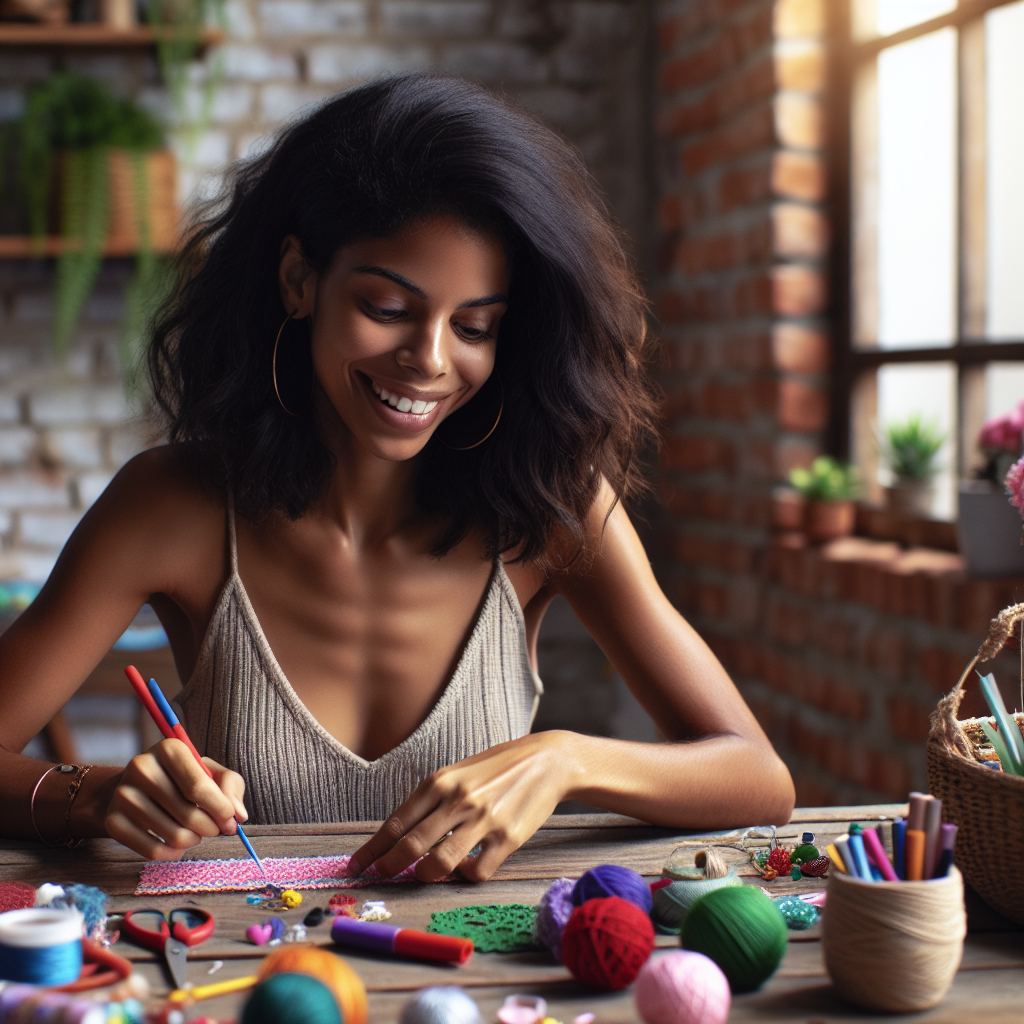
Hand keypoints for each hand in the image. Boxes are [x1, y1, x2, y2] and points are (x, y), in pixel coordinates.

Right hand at [103, 739, 247, 859]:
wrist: (133, 787)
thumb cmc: (181, 778)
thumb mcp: (209, 771)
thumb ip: (231, 786)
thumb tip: (238, 816)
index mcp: (169, 748)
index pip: (199, 787)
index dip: (221, 809)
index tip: (230, 819)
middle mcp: (142, 767)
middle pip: (188, 814)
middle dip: (211, 828)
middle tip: (216, 829)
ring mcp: (123, 795)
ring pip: (173, 835)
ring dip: (194, 840)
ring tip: (196, 833)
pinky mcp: (112, 821)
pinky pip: (152, 851)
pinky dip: (173, 853)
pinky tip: (178, 845)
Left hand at [348, 731, 574, 882]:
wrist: (546, 761)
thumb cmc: (496, 768)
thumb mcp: (457, 773)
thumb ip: (431, 801)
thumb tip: (398, 836)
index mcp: (440, 781)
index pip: (395, 824)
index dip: (372, 850)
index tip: (357, 866)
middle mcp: (458, 799)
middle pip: (410, 847)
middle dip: (387, 868)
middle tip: (379, 877)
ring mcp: (483, 820)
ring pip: (438, 865)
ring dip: (424, 876)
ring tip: (424, 873)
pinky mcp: (507, 838)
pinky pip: (475, 871)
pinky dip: (464, 876)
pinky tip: (464, 866)